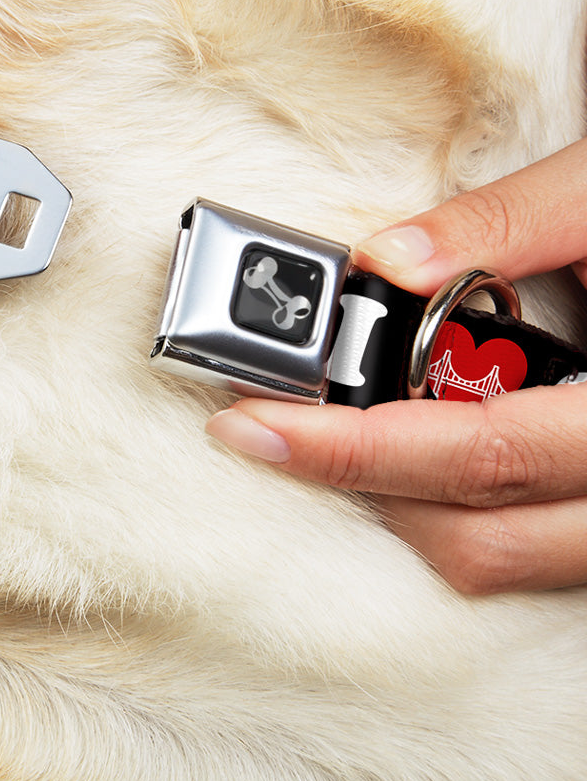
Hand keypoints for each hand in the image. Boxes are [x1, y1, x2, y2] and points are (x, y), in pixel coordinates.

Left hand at [207, 137, 586, 593]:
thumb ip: (506, 223)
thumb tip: (385, 259)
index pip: (480, 455)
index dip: (354, 449)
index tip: (254, 424)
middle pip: (477, 535)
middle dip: (357, 482)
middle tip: (270, 425)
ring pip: (500, 557)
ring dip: (401, 502)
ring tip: (332, 430)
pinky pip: (526, 546)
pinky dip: (452, 505)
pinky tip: (412, 442)